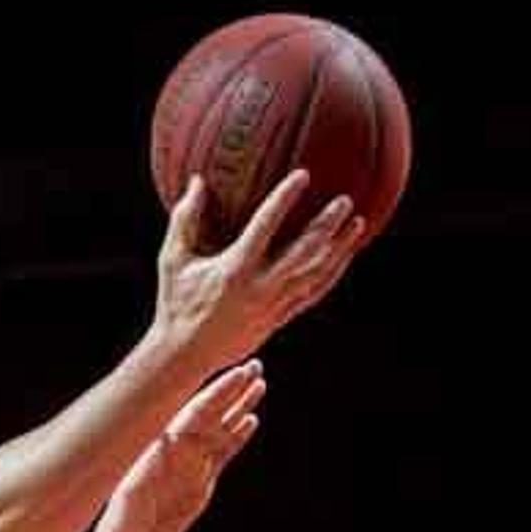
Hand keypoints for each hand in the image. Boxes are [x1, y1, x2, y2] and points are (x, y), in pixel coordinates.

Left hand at [95, 363, 265, 531]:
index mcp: (163, 442)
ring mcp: (192, 461)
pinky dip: (237, 436)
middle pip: (212, 412)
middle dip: (232, 389)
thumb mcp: (133, 491)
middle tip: (255, 365)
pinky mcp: (201, 479)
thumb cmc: (124, 517)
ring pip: (221, 427)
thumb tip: (166, 437)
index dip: (217, 393)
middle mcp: (179, 446)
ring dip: (239, 406)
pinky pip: (223, 452)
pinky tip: (252, 420)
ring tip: (259, 384)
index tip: (237, 375)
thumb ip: (150, 465)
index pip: (195, 411)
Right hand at [153, 172, 365, 372]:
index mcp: (235, 270)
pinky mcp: (278, 320)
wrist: (185, 356)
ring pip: (314, 276)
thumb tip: (197, 180)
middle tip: (345, 201)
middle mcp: (259, 289)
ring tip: (357, 224)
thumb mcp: (173, 260)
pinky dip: (331, 275)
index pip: (266, 226)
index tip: (304, 175)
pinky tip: (343, 257)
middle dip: (326, 227)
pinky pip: (312, 295)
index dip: (285, 198)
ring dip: (339, 250)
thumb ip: (185, 219)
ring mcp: (273, 307)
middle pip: (302, 254)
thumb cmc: (175, 304)